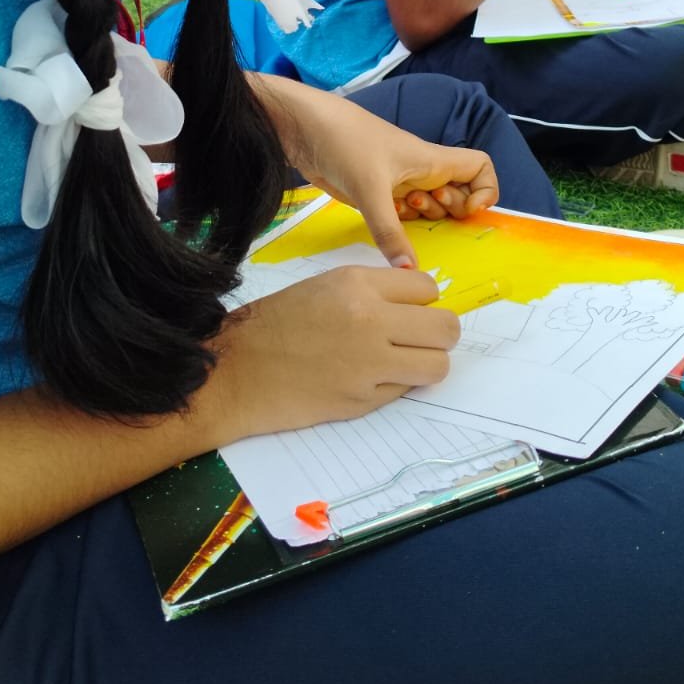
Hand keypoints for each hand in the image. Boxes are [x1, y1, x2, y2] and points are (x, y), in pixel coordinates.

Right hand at [214, 264, 460, 436]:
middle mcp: (370, 319)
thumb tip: (420, 302)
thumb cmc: (277, 322)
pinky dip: (398, 385)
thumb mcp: (326, 286)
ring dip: (428, 363)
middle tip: (420, 340)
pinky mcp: (364, 399)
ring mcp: (369, 363)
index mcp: (358, 284)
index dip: (423, 302)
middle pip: (446, 327)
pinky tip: (372, 379)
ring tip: (406, 362)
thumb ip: (374, 291)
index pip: (428, 288)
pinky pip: (407, 390)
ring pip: (438, 365)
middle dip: (440, 334)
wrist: (238, 370)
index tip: (410, 311)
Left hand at [258, 80, 498, 266]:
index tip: (466, 211)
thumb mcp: (369, 190)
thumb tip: (409, 272)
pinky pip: (401, 214)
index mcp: (431, 160)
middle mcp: (420, 171)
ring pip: (427, 207)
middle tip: (418, 208)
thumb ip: (390, 232)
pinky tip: (380, 218)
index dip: (484, 190)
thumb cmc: (345, 143)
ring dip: (420, 218)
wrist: (303, 129)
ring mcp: (398, 182)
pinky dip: (398, 223)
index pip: (480, 167)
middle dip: (446, 211)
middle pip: (456, 195)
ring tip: (399, 209)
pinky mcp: (376, 192)